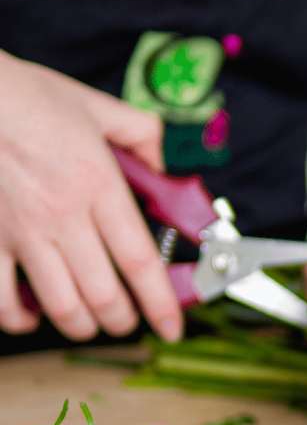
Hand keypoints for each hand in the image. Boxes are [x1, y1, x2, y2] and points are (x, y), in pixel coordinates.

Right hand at [0, 51, 181, 341]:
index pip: (140, 262)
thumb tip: (161, 164)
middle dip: (123, 321)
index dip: (161, 304)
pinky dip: (19, 319)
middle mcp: (62, 215)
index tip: (172, 328)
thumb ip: (142, 135)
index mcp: (98, 185)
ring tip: (91, 323)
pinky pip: (1, 298)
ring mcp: (20, 231)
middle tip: (128, 321)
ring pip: (61, 306)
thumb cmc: (25, 96)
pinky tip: (32, 316)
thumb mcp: (97, 107)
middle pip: (104, 296)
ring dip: (83, 326)